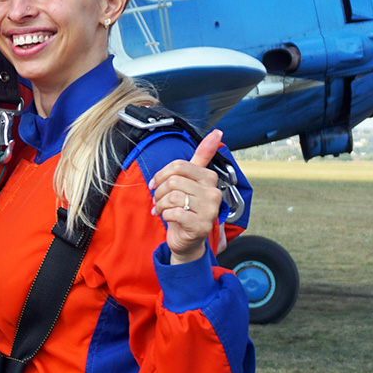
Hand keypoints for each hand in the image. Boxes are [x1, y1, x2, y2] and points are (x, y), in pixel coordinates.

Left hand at [149, 130, 227, 263]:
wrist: (187, 240)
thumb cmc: (185, 208)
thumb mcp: (190, 181)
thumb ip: (202, 156)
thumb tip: (217, 132)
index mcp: (210, 178)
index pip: (180, 165)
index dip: (162, 174)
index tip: (155, 184)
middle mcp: (214, 193)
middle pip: (174, 181)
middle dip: (159, 191)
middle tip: (157, 200)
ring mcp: (210, 210)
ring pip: (173, 196)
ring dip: (160, 204)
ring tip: (160, 209)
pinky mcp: (202, 225)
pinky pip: (174, 213)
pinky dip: (165, 215)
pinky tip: (166, 218)